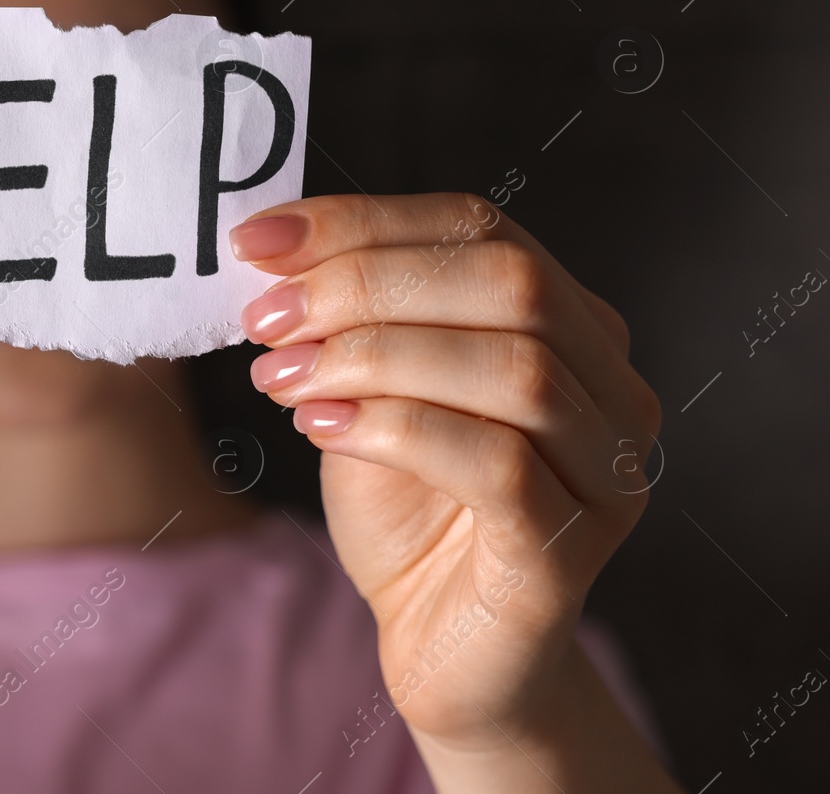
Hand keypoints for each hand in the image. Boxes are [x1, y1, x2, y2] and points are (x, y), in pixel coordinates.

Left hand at [231, 193, 660, 750]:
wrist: (441, 651)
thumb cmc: (408, 511)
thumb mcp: (367, 393)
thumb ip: (348, 322)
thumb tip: (273, 250)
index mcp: (570, 325)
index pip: (481, 228)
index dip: (365, 221)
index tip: (260, 237)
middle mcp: (613, 389)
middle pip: (510, 284)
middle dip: (367, 285)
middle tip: (267, 315)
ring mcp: (608, 471)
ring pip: (515, 369)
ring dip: (375, 355)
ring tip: (282, 375)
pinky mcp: (572, 549)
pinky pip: (500, 464)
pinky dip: (398, 429)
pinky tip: (321, 427)